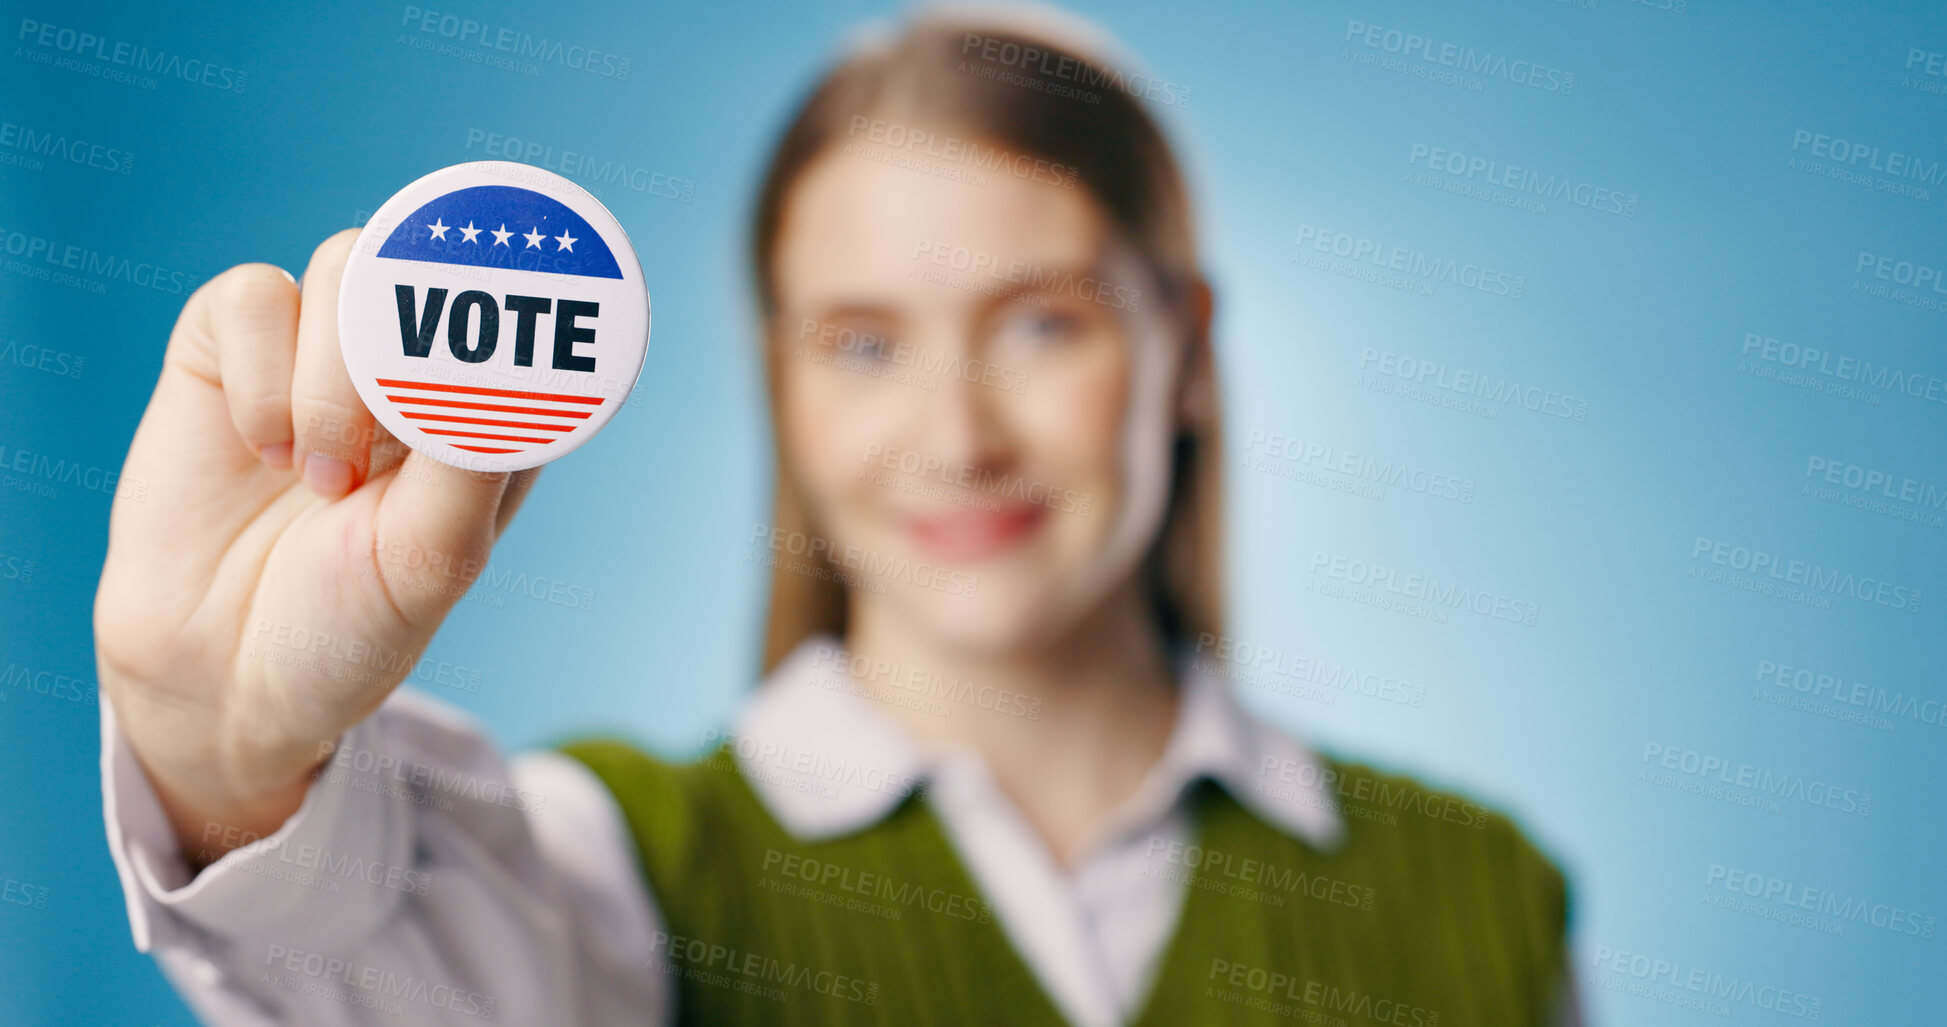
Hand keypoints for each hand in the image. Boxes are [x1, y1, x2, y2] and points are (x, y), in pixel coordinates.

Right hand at [95, 230, 536, 862]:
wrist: (219, 673)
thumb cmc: (348, 622)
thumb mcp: (431, 558)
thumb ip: (470, 460)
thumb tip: (503, 366)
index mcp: (487, 411)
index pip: (531, 312)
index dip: (536, 281)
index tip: (544, 283)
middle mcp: (410, 367)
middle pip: (434, 261)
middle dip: (423, 325)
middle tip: (396, 432)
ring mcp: (320, 350)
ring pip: (347, 264)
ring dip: (336, 373)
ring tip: (324, 478)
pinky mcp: (232, 350)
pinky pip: (254, 295)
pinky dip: (263, 373)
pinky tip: (267, 450)